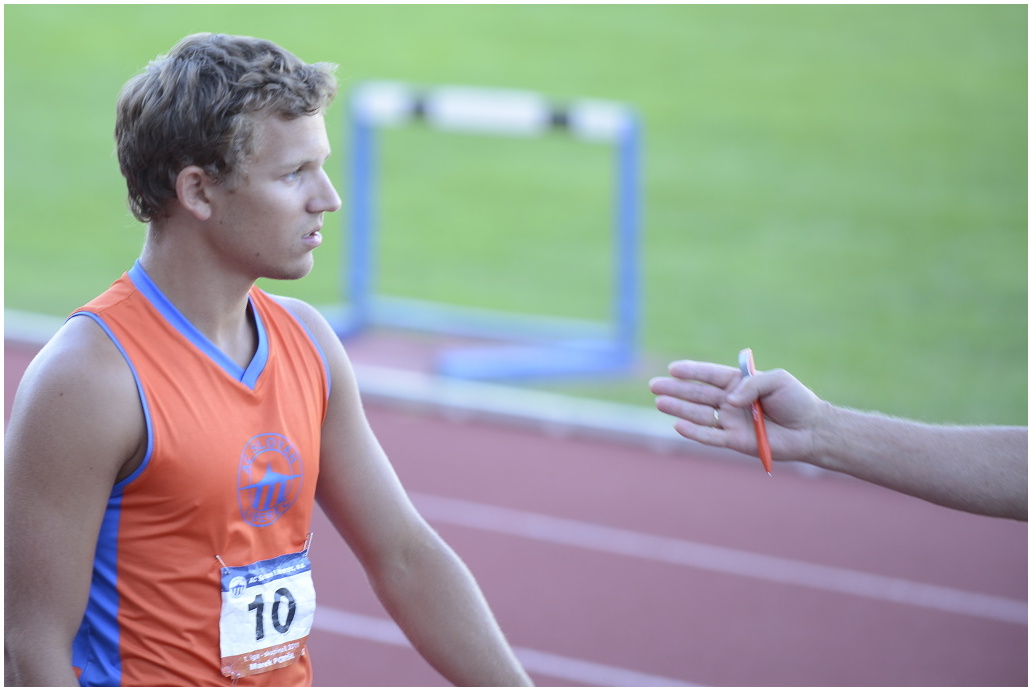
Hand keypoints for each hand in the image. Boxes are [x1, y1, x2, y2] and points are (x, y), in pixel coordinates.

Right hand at [649, 360, 824, 463]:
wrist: (811, 429)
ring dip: (679, 409)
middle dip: (675, 390)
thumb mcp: (777, 379)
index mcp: (738, 383)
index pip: (709, 375)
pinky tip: (678, 425)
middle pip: (697, 395)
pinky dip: (694, 432)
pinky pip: (710, 436)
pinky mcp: (735, 441)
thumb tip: (728, 400)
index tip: (673, 369)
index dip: (691, 372)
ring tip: (660, 403)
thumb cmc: (796, 400)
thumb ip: (751, 384)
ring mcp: (731, 422)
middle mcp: (730, 402)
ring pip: (699, 415)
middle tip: (654, 386)